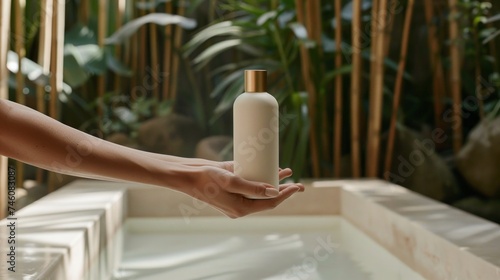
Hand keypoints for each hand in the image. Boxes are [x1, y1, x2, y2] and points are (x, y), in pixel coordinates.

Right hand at [186, 162, 303, 217]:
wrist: (186, 174)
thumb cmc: (206, 178)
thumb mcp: (231, 181)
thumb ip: (253, 188)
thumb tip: (274, 192)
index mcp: (241, 208)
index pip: (269, 203)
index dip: (285, 195)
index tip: (297, 186)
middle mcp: (240, 204)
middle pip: (267, 198)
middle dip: (283, 190)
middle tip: (299, 183)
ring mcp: (236, 195)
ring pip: (260, 189)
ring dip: (274, 181)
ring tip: (288, 172)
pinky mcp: (232, 184)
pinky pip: (251, 181)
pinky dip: (261, 175)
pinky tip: (269, 167)